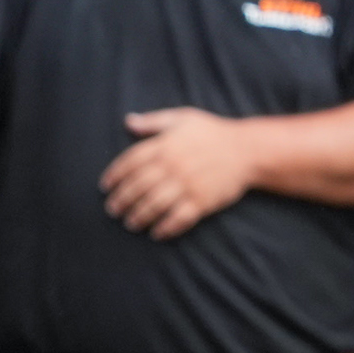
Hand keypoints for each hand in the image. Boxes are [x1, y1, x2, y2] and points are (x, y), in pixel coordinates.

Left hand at [101, 108, 255, 239]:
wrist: (248, 149)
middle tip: (112, 210)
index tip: (105, 187)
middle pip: (137, 187)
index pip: (130, 162)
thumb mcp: (182, 118)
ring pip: (154, 205)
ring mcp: (187, 185)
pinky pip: (179, 218)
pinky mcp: (202, 201)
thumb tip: (128, 121)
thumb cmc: (213, 132)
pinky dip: (166, 228)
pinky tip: (157, 233)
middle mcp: (173, 166)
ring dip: (138, 216)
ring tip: (130, 223)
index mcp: (165, 145)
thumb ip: (153, 121)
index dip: (115, 175)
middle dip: (122, 200)